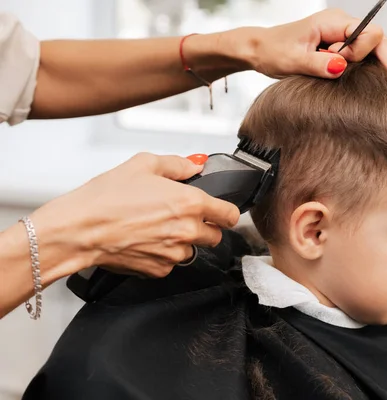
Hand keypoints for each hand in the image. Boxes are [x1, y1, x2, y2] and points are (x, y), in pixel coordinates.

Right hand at [31, 153, 239, 277]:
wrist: (78, 230)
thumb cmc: (105, 198)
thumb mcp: (143, 164)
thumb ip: (177, 164)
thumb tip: (195, 165)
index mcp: (190, 203)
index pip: (230, 215)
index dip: (226, 212)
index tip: (220, 211)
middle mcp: (187, 231)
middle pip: (215, 236)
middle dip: (204, 227)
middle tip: (181, 217)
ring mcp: (174, 253)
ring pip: (192, 251)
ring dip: (182, 242)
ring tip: (156, 228)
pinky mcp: (158, 270)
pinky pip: (170, 264)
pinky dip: (162, 255)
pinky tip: (144, 241)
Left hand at [248, 8, 386, 97]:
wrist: (261, 49)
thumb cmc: (274, 52)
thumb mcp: (292, 61)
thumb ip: (317, 64)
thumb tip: (342, 66)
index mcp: (335, 22)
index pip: (369, 34)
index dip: (364, 52)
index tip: (341, 65)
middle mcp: (345, 28)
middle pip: (383, 46)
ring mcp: (347, 39)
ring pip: (380, 54)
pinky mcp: (344, 51)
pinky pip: (370, 62)